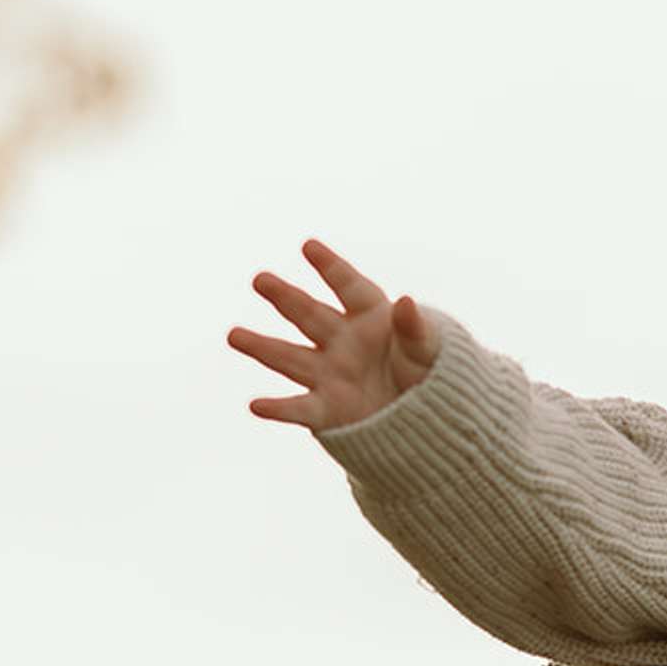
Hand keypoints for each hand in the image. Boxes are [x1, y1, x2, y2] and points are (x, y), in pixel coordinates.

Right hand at [229, 238, 444, 430]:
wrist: (431, 419)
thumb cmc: (433, 376)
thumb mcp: (431, 350)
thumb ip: (415, 329)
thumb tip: (405, 301)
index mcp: (371, 317)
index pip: (349, 286)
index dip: (330, 267)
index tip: (309, 246)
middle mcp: (343, 340)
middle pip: (309, 314)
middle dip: (285, 297)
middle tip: (260, 279)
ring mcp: (331, 374)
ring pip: (290, 357)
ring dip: (261, 347)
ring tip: (233, 335)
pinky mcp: (329, 410)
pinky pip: (300, 408)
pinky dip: (278, 409)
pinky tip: (255, 406)